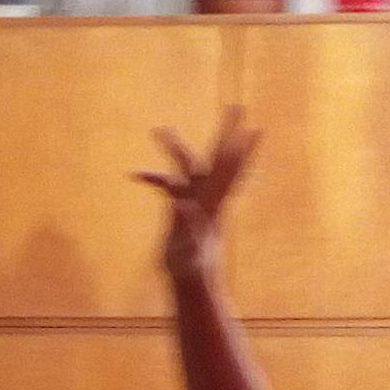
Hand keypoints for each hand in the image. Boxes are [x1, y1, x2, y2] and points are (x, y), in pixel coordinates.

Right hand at [135, 113, 260, 282]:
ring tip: (160, 130)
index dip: (241, 151)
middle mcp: (208, 198)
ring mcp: (195, 202)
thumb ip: (187, 229)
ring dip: (175, 148)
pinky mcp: (181, 210)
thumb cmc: (191, 271)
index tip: (253, 129)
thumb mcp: (189, 251)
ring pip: (189, 167)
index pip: (230, 172)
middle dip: (226, 132)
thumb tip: (182, 203)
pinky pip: (168, 186)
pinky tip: (136, 175)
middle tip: (236, 106)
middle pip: (217, 158)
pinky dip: (154, 178)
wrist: (192, 283)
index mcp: (213, 205)